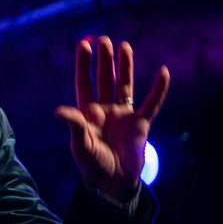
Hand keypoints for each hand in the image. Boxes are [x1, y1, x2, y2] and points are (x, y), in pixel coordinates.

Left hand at [54, 36, 170, 202]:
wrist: (114, 183)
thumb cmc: (93, 165)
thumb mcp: (81, 146)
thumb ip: (74, 126)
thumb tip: (59, 110)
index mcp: (87, 113)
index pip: (84, 83)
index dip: (84, 65)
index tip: (84, 45)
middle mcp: (105, 110)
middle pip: (104, 80)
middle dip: (105, 61)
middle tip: (104, 40)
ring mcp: (123, 116)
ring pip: (125, 86)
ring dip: (125, 67)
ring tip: (125, 46)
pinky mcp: (141, 124)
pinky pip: (152, 103)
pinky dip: (158, 89)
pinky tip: (163, 72)